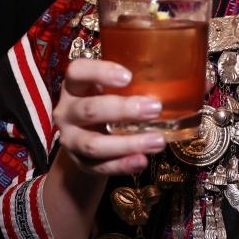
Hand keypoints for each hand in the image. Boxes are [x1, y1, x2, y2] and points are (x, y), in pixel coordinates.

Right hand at [52, 58, 165, 175]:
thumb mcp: (109, 88)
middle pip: (89, 110)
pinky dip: (123, 165)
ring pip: (93, 144)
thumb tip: (172, 73)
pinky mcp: (80, 163)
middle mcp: (67, 112)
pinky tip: (142, 160)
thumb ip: (130, 82)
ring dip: (127, 144)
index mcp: (73, 86)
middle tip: (155, 108)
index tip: (128, 77)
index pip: (77, 72)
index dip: (100, 72)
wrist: (88, 137)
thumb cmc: (106, 102)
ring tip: (157, 141)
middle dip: (123, 110)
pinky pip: (100, 167)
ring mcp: (71, 139)